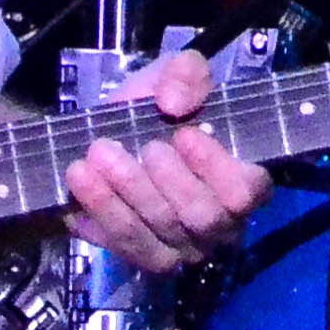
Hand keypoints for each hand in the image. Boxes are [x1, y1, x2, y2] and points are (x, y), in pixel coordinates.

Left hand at [62, 46, 272, 273]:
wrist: (107, 133)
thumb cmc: (156, 109)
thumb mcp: (175, 75)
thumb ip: (187, 75)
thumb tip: (175, 102)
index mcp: (241, 180)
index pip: (247, 191)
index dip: (217, 167)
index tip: (184, 135)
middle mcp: (218, 223)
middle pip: (203, 217)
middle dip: (169, 181)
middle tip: (143, 147)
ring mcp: (180, 246)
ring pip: (160, 231)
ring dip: (128, 191)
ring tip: (99, 154)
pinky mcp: (140, 254)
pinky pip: (124, 243)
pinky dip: (101, 209)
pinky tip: (82, 178)